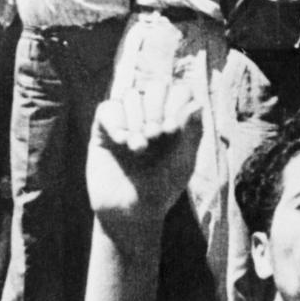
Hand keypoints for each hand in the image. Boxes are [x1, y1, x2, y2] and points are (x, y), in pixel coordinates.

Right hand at [87, 83, 201, 252]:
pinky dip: (115, 120)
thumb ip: (191, 134)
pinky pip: (107, 108)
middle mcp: (152, 115)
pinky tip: (121, 140)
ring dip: (136, 119)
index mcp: (175, 120)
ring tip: (138, 147)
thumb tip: (196, 104)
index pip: (180, 91)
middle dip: (156, 108)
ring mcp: (127, 120)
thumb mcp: (183, 164)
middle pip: (156, 86)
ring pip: (131, 95)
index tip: (172, 130)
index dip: (176, 103)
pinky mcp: (103, 129)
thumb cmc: (161, 190)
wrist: (129, 214)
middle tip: (155, 136)